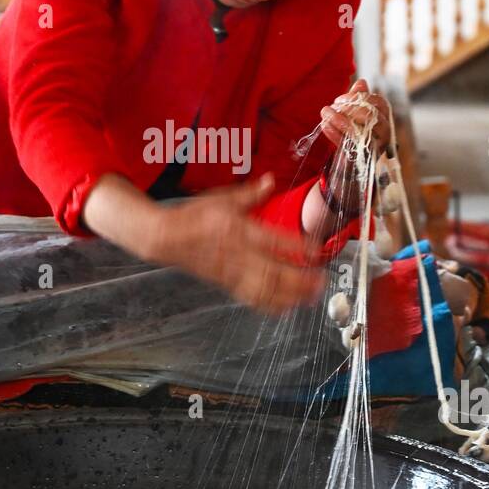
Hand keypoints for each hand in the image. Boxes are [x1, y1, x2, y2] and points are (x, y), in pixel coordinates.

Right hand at [151, 173, 324, 314]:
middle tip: (321, 281)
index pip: (275, 241)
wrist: (167, 237)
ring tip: (310, 297)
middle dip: (300, 280)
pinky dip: (271, 305)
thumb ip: (250, 193)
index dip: (298, 248)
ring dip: (290, 296)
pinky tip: (286, 307)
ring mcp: (232, 272)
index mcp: (239, 230)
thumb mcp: (222, 198)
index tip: (317, 251)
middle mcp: (238, 254)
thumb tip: (270, 180)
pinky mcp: (226, 284)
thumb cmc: (193, 216)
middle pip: (274, 272)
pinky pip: (252, 298)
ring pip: (265, 290)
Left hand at [318, 79, 390, 155]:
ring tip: (325, 112)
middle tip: (334, 105)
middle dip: (350, 108)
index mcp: (386, 121)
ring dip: (339, 119)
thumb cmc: (357, 136)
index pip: (380, 103)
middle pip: (372, 116)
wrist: (352, 166)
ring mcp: (373, 148)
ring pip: (359, 131)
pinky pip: (347, 144)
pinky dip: (333, 133)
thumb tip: (362, 82)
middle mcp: (384, 135)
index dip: (360, 97)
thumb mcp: (359, 117)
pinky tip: (324, 124)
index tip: (341, 98)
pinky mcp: (359, 159)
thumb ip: (360, 100)